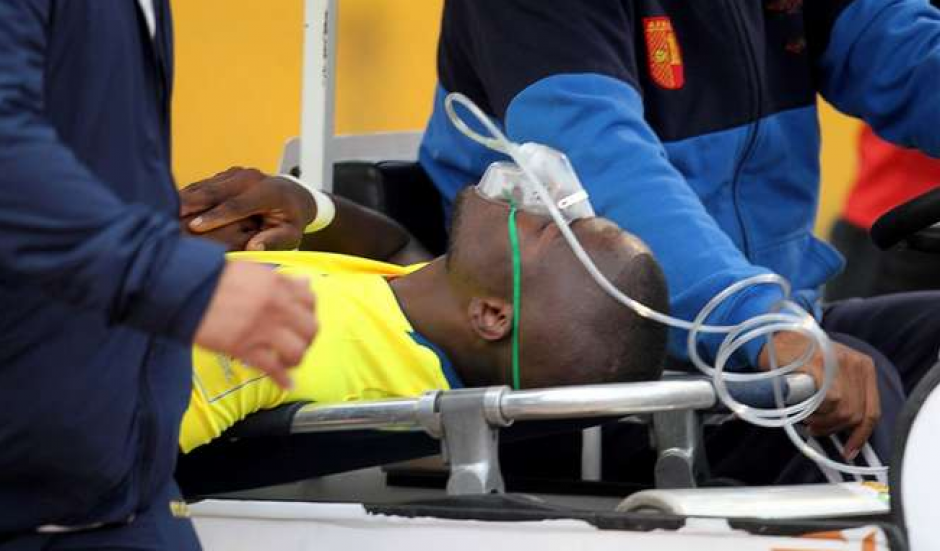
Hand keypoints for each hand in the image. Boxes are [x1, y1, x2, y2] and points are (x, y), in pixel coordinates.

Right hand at [180, 167, 316, 250]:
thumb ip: (274, 240)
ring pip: (205, 186)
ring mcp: (236, 173)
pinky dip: (187, 195)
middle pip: (215, 191)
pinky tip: (169, 206)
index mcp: (267, 191)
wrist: (293, 195)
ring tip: (161, 211)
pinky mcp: (225, 175)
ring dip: (184, 199)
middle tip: (168, 217)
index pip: (237, 205)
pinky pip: (203, 185)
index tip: (195, 228)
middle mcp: (250, 177)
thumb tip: (253, 248)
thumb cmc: (291, 220)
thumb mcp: (290, 234)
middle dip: (191, 204)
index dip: (215, 216)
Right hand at [194, 261, 317, 388]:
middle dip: (306, 338)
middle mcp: (277, 307)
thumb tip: (304, 283)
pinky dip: (282, 379)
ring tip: (287, 361)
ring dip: (296, 358)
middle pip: (309, 328)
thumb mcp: (250, 270)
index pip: (310, 301)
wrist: (183, 289)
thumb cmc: (212, 278)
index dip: (309, 312)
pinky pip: (273, 368)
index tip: (302, 319)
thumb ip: (279, 279)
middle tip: (297, 342)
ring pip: (297, 351)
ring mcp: (263, 329)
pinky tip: (286, 384)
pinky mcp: (246, 349)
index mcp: (277, 285)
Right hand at [758, 332, 879, 460]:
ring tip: (808, 417)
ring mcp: (838, 362)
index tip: (849, 450)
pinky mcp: (820, 364)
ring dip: (822, 421)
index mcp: (864, 366)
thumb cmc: (800, 359)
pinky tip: (804, 409)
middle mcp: (855, 362)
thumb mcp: (832, 372)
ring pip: (842, 410)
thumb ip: (845, 393)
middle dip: (834, 428)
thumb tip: (849, 429)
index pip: (872, 410)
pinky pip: (827, 400)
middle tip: (816, 428)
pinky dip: (814, 411)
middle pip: (856, 414)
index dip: (860, 434)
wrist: (774, 338)